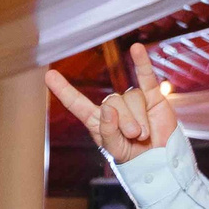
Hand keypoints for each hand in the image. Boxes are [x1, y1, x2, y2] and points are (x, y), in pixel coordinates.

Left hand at [46, 42, 176, 164]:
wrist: (159, 158)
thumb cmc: (133, 156)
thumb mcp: (115, 150)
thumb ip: (108, 131)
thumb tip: (108, 108)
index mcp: (97, 121)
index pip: (77, 104)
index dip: (64, 90)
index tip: (49, 76)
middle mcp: (112, 108)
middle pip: (112, 102)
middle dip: (125, 121)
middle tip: (134, 136)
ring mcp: (131, 100)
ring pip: (131, 97)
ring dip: (139, 117)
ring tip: (144, 133)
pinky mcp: (151, 95)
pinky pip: (146, 76)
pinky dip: (141, 62)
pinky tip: (137, 49)